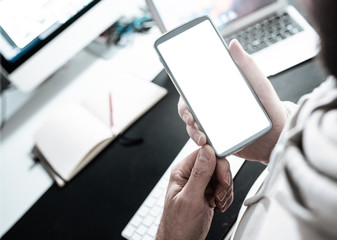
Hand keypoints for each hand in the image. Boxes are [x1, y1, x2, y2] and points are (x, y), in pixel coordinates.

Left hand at [156, 145, 232, 239]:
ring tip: (216, 202)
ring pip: (222, 176)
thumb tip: (207, 151)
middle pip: (217, 164)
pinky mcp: (208, 192)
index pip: (205, 154)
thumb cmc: (179, 224)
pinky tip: (217, 205)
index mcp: (182, 170)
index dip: (217, 164)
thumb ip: (200, 173)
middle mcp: (191, 174)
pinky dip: (225, 197)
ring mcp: (200, 184)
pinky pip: (223, 187)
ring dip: (224, 191)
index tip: (221, 179)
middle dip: (223, 181)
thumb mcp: (190, 198)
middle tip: (218, 195)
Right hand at [178, 40, 287, 162]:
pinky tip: (208, 145)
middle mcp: (214, 109)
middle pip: (190, 109)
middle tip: (192, 119)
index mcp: (220, 94)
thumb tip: (234, 44)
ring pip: (194, 127)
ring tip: (203, 138)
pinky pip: (204, 143)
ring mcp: (215, 126)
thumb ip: (247, 65)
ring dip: (193, 132)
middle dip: (186, 115)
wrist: (280, 137)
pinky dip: (202, 144)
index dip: (186, 94)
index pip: (195, 90)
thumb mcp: (260, 85)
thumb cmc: (271, 108)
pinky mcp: (219, 142)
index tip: (185, 98)